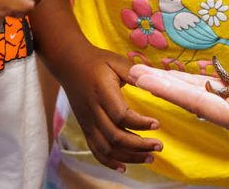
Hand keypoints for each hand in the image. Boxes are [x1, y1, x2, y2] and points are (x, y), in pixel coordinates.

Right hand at [53, 46, 160, 171]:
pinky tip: (124, 167)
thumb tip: (157, 82)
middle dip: (139, 146)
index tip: (157, 124)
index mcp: (102, 93)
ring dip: (129, 156)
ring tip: (149, 157)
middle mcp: (93, 111)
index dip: (140, 123)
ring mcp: (87, 122)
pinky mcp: (85, 127)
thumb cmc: (97, 61)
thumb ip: (135, 73)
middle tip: (159, 146)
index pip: (121, 115)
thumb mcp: (117, 61)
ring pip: (106, 148)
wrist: (69, 63)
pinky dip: (109, 161)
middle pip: (115, 137)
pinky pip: (95, 150)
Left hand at [129, 65, 228, 140]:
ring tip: (146, 73)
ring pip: (200, 94)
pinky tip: (182, 76)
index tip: (143, 81)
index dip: (169, 91)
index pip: (199, 104)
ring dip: (173, 83)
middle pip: (191, 99)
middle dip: (161, 86)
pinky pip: (214, 89)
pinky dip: (195, 81)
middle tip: (130, 72)